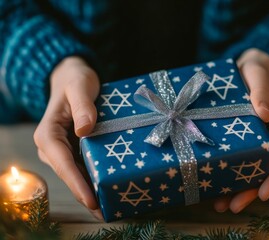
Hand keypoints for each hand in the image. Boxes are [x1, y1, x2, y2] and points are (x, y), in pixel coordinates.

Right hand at [33, 56, 102, 219]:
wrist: (73, 79)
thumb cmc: (75, 80)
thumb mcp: (79, 85)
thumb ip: (82, 105)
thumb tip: (85, 129)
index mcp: (47, 134)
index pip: (62, 162)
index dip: (76, 183)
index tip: (92, 200)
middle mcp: (52, 147)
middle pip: (70, 174)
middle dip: (87, 194)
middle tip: (107, 211)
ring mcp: (64, 150)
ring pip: (78, 174)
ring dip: (93, 190)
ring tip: (112, 205)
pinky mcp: (75, 149)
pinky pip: (85, 166)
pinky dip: (96, 178)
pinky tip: (111, 187)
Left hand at [214, 49, 268, 212]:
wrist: (248, 73)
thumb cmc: (256, 73)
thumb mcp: (258, 75)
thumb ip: (261, 92)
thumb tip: (264, 114)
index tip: (263, 193)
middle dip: (252, 191)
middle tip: (234, 206)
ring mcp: (266, 147)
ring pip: (256, 173)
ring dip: (240, 190)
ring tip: (221, 205)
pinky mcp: (251, 147)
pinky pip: (244, 165)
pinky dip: (232, 178)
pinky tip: (216, 189)